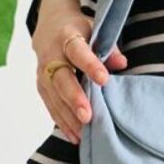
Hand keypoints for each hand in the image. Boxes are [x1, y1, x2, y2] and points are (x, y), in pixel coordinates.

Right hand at [31, 0, 126, 144]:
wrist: (50, 27)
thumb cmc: (79, 31)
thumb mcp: (95, 30)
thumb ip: (109, 48)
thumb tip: (122, 64)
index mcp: (67, 37)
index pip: (78, 51)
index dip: (90, 65)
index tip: (104, 80)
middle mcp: (51, 55)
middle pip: (60, 78)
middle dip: (74, 98)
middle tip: (87, 116)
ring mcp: (43, 72)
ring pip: (53, 96)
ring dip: (68, 116)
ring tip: (83, 133)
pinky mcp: (41, 86)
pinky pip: (50, 106)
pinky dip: (62, 122)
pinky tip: (74, 136)